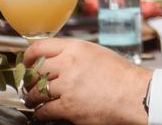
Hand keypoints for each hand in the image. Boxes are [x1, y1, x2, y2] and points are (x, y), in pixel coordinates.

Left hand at [23, 38, 151, 124]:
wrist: (134, 93)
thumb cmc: (121, 75)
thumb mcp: (97, 53)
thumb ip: (75, 54)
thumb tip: (55, 59)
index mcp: (76, 48)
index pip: (39, 47)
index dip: (28, 56)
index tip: (27, 63)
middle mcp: (69, 65)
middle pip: (34, 71)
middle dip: (31, 80)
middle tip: (32, 84)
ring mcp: (67, 86)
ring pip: (35, 92)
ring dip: (33, 98)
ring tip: (36, 100)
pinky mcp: (67, 107)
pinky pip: (43, 111)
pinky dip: (41, 113)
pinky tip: (45, 112)